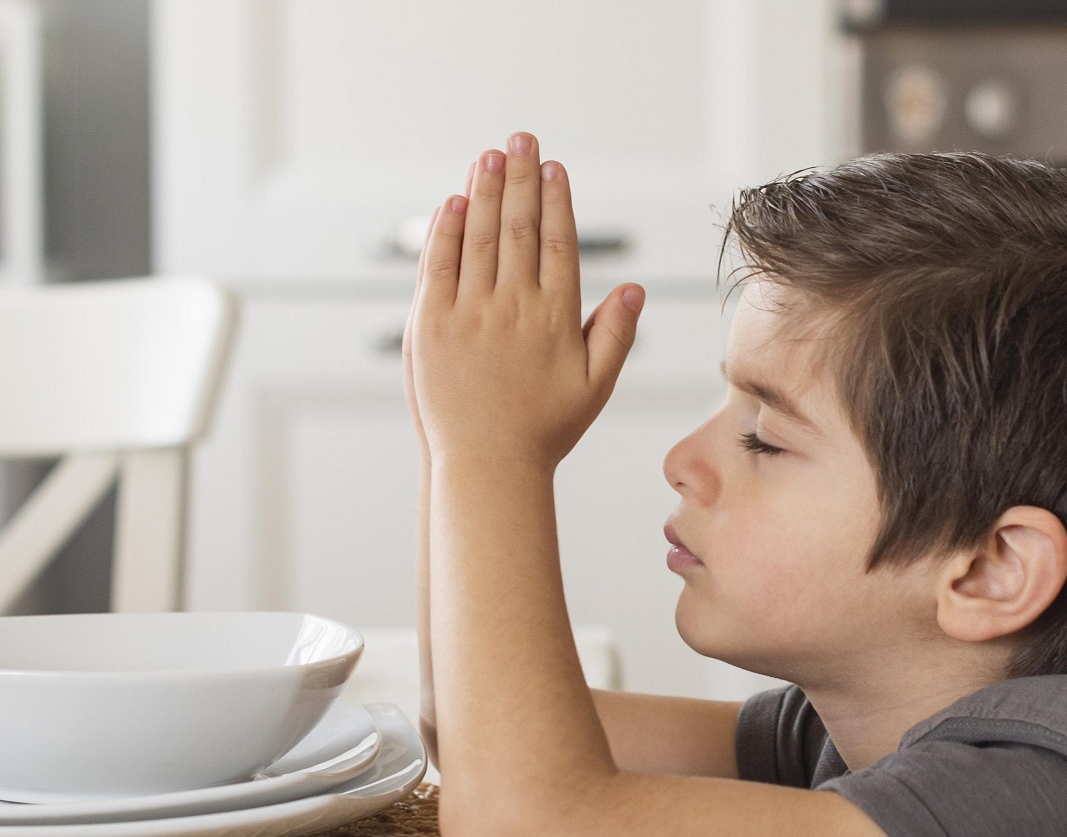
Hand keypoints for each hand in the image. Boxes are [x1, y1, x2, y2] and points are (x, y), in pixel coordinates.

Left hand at [409, 132, 643, 474]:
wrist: (487, 466)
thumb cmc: (542, 432)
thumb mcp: (594, 387)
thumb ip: (614, 334)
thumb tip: (634, 288)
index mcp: (555, 318)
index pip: (557, 242)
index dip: (555, 199)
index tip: (554, 168)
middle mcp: (514, 307)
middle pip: (518, 226)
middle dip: (521, 177)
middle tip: (522, 139)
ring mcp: (470, 312)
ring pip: (479, 236)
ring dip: (484, 190)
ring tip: (490, 156)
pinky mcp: (431, 324)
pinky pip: (439, 264)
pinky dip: (446, 230)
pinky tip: (453, 202)